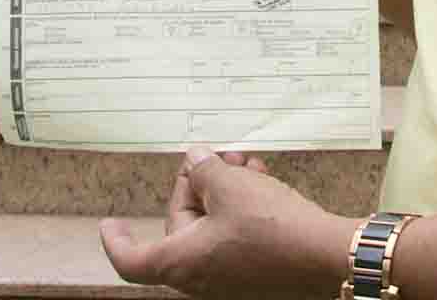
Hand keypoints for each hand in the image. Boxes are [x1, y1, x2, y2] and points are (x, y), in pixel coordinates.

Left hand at [99, 147, 356, 299]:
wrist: (326, 257)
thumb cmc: (272, 227)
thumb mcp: (231, 186)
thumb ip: (204, 169)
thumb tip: (196, 161)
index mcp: (181, 262)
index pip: (131, 259)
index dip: (117, 240)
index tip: (110, 223)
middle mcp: (200, 278)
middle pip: (182, 226)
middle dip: (198, 185)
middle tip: (218, 157)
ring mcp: (228, 279)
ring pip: (213, 226)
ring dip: (225, 191)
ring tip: (246, 163)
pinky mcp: (254, 274)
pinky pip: (235, 237)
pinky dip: (241, 209)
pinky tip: (260, 181)